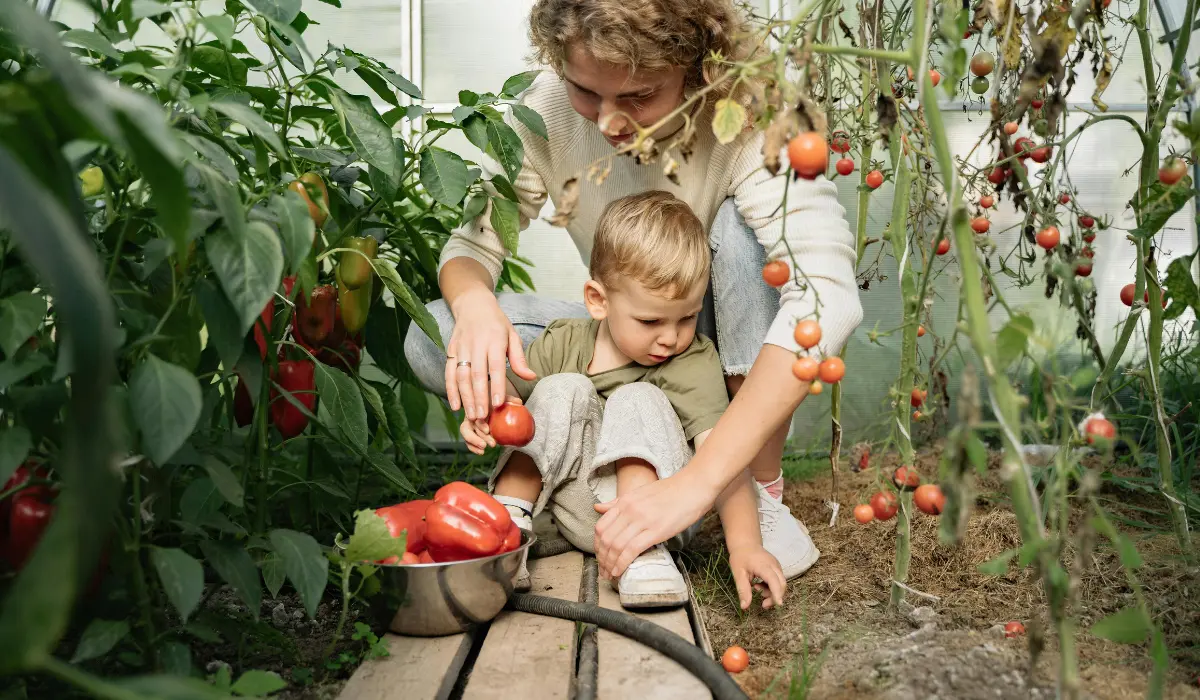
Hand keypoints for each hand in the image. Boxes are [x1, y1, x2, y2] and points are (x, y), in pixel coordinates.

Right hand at [446, 291, 534, 420]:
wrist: (473, 305)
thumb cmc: (497, 323)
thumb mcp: (512, 335)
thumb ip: (519, 358)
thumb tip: (531, 376)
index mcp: (495, 340)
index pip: (495, 367)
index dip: (496, 386)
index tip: (498, 404)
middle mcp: (476, 344)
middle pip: (476, 374)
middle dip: (479, 397)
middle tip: (483, 418)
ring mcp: (461, 348)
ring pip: (461, 376)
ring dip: (465, 397)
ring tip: (472, 416)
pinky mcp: (450, 351)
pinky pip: (449, 373)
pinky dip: (451, 390)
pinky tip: (456, 405)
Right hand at [458, 395, 523, 454]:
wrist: (495, 408)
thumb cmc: (498, 403)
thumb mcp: (503, 399)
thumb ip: (509, 400)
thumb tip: (518, 402)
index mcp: (476, 406)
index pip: (474, 414)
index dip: (480, 423)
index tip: (488, 430)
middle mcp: (470, 415)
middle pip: (469, 426)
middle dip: (480, 436)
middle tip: (492, 443)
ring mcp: (469, 425)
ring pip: (466, 434)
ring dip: (475, 442)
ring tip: (484, 448)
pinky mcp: (469, 434)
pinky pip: (468, 442)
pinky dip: (473, 448)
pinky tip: (481, 452)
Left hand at [593, 470, 713, 578]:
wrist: (694, 487)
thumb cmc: (670, 491)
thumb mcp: (640, 493)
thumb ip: (618, 502)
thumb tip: (597, 508)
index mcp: (625, 501)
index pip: (601, 527)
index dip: (597, 546)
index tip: (600, 556)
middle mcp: (629, 510)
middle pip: (606, 539)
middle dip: (602, 559)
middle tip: (603, 571)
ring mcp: (642, 521)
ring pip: (616, 546)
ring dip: (610, 564)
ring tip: (610, 575)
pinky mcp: (655, 531)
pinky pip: (631, 550)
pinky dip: (622, 563)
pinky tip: (619, 572)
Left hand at [727, 544, 785, 609]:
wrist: (745, 544)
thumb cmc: (741, 557)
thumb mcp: (738, 574)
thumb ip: (743, 590)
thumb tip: (745, 607)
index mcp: (764, 565)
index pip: (774, 580)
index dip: (777, 593)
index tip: (779, 604)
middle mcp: (774, 565)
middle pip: (781, 584)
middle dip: (775, 597)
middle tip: (763, 605)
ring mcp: (777, 566)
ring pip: (781, 583)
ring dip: (772, 592)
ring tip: (756, 589)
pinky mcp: (777, 568)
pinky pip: (778, 581)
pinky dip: (771, 587)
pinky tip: (759, 585)